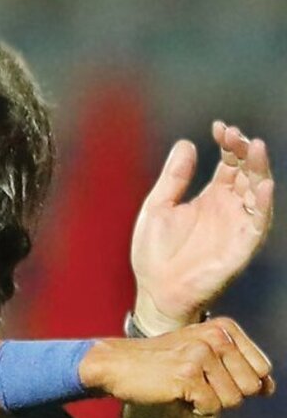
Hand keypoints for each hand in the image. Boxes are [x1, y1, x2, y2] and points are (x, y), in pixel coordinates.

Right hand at [80, 317, 273, 415]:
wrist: (116, 364)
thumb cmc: (160, 362)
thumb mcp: (203, 355)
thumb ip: (239, 368)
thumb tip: (269, 388)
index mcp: (224, 328)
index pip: (262, 369)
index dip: (239, 381)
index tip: (212, 375)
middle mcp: (216, 337)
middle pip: (251, 387)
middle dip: (226, 394)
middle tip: (197, 382)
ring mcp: (202, 354)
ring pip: (233, 401)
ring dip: (209, 402)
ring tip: (185, 386)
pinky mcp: (187, 374)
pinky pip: (212, 408)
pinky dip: (194, 409)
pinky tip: (176, 393)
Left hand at [131, 121, 273, 333]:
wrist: (155, 290)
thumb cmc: (155, 253)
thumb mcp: (158, 207)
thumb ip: (174, 177)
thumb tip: (186, 143)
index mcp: (211, 197)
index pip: (229, 163)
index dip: (228, 144)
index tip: (219, 127)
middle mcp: (230, 208)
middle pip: (247, 172)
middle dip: (245, 151)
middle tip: (236, 134)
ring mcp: (238, 225)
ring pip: (258, 192)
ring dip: (259, 170)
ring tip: (255, 148)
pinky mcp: (242, 245)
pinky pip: (259, 222)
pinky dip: (263, 203)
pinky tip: (263, 184)